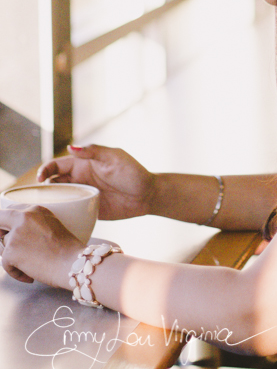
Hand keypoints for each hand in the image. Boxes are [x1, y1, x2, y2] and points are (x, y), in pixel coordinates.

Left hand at [0, 205, 80, 287]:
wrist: (72, 263)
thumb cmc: (67, 250)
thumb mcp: (53, 226)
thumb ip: (34, 225)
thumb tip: (16, 234)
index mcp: (35, 209)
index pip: (11, 210)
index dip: (7, 221)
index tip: (8, 230)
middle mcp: (24, 217)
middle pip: (0, 220)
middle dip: (1, 233)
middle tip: (11, 247)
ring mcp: (16, 234)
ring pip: (3, 246)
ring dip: (13, 256)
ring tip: (30, 265)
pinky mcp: (10, 252)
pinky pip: (6, 263)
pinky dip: (16, 272)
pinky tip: (30, 276)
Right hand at [37, 145, 156, 220]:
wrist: (146, 195)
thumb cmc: (132, 172)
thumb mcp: (114, 158)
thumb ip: (93, 152)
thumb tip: (71, 147)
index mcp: (83, 165)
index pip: (57, 166)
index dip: (45, 170)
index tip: (40, 179)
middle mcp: (80, 180)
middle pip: (54, 183)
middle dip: (43, 189)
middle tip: (37, 199)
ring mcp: (84, 196)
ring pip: (60, 199)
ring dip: (50, 203)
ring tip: (42, 211)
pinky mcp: (88, 210)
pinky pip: (71, 213)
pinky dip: (62, 216)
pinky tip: (55, 222)